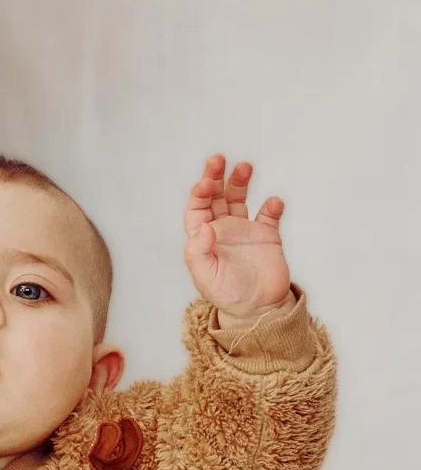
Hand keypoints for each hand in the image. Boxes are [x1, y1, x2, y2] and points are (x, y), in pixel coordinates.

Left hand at [183, 154, 292, 321]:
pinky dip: (271, 206)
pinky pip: (269, 215)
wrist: (258, 310)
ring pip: (240, 198)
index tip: (205, 183)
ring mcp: (245, 231)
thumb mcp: (206, 277)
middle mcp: (222, 230)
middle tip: (218, 159)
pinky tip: (273, 204)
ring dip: (240, 182)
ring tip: (245, 167)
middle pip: (216, 196)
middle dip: (216, 176)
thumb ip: (199, 252)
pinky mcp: (267, 236)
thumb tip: (204, 227)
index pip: (197, 209)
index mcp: (204, 238)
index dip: (199, 194)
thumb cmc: (227, 296)